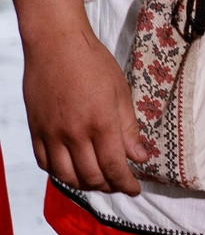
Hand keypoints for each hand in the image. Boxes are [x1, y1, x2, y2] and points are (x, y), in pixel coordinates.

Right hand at [17, 0, 145, 193]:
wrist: (56, 45)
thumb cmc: (94, 64)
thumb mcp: (121, 93)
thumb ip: (129, 129)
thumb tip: (140, 157)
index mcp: (101, 123)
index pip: (114, 167)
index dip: (125, 184)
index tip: (134, 190)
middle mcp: (74, 134)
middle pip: (90, 176)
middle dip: (108, 186)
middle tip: (119, 185)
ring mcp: (51, 134)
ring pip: (66, 175)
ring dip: (84, 185)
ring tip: (98, 181)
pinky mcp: (35, 130)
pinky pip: (44, 163)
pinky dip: (59, 173)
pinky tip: (71, 171)